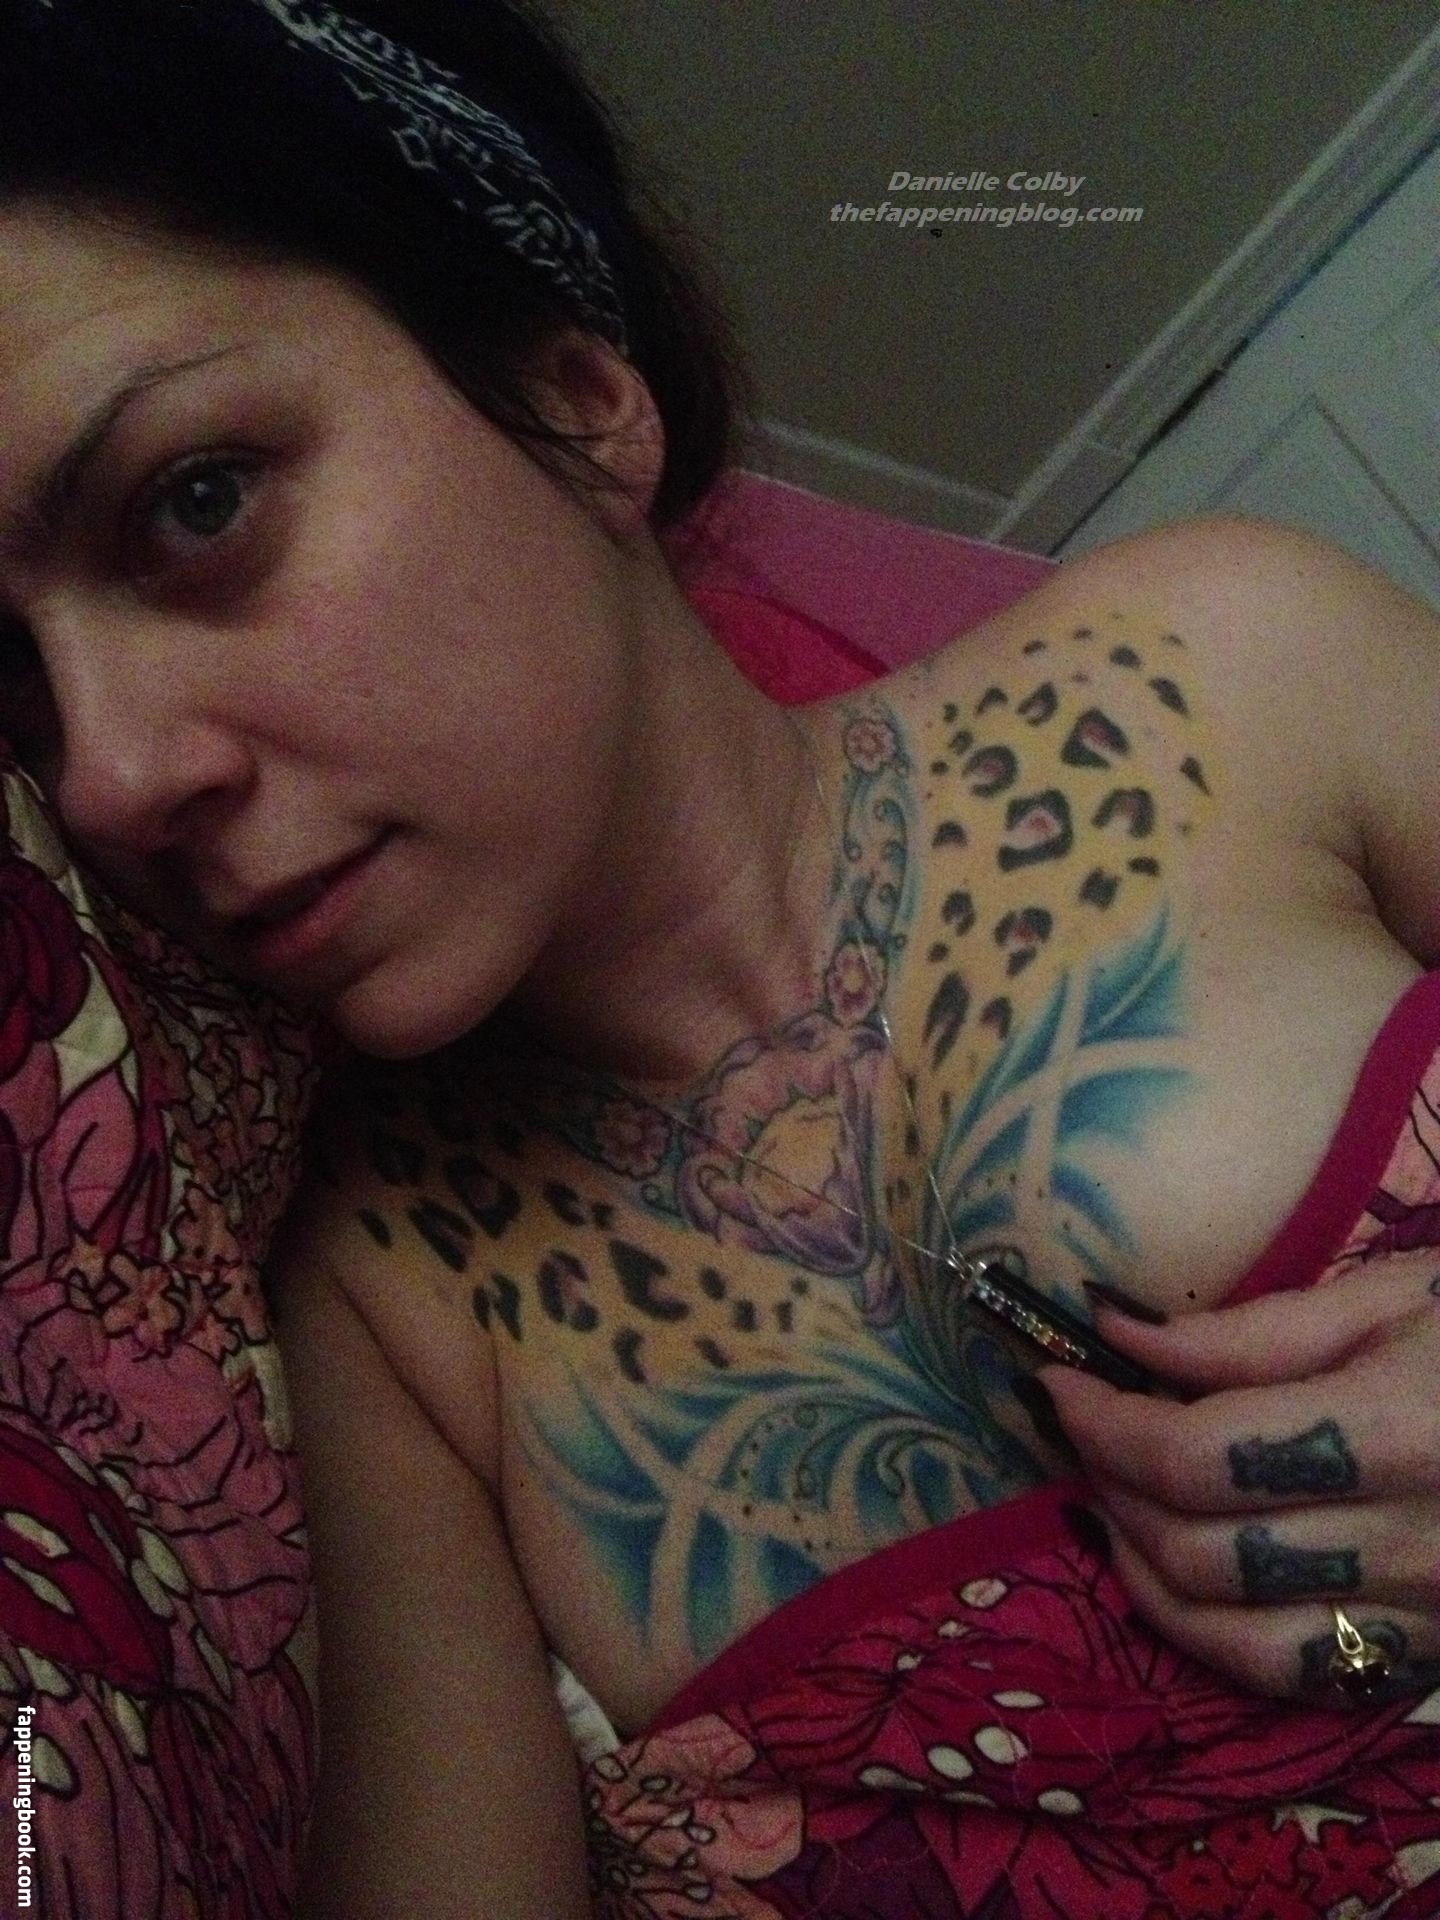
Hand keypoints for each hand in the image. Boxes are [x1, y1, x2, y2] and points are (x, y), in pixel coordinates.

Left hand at [1039, 1255, 1439, 1704]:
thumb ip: (1246, 1332)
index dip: (1105, 1423)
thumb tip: (1113, 1333)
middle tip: (1081, 1432)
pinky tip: (1172, 1569)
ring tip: (1108, 1499)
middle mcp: (1414, 1546)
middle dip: (1110, 1487)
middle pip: (1201, 1549)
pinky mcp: (1430, 1659)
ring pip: (1231, 1638)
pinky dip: (1205, 1631)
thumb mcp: (1393, 1297)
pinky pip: (1290, 1674)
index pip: (1200, 1455)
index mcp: (1401, 1433)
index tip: (1057, 1381)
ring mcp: (1427, 1620)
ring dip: (1140, 1570)